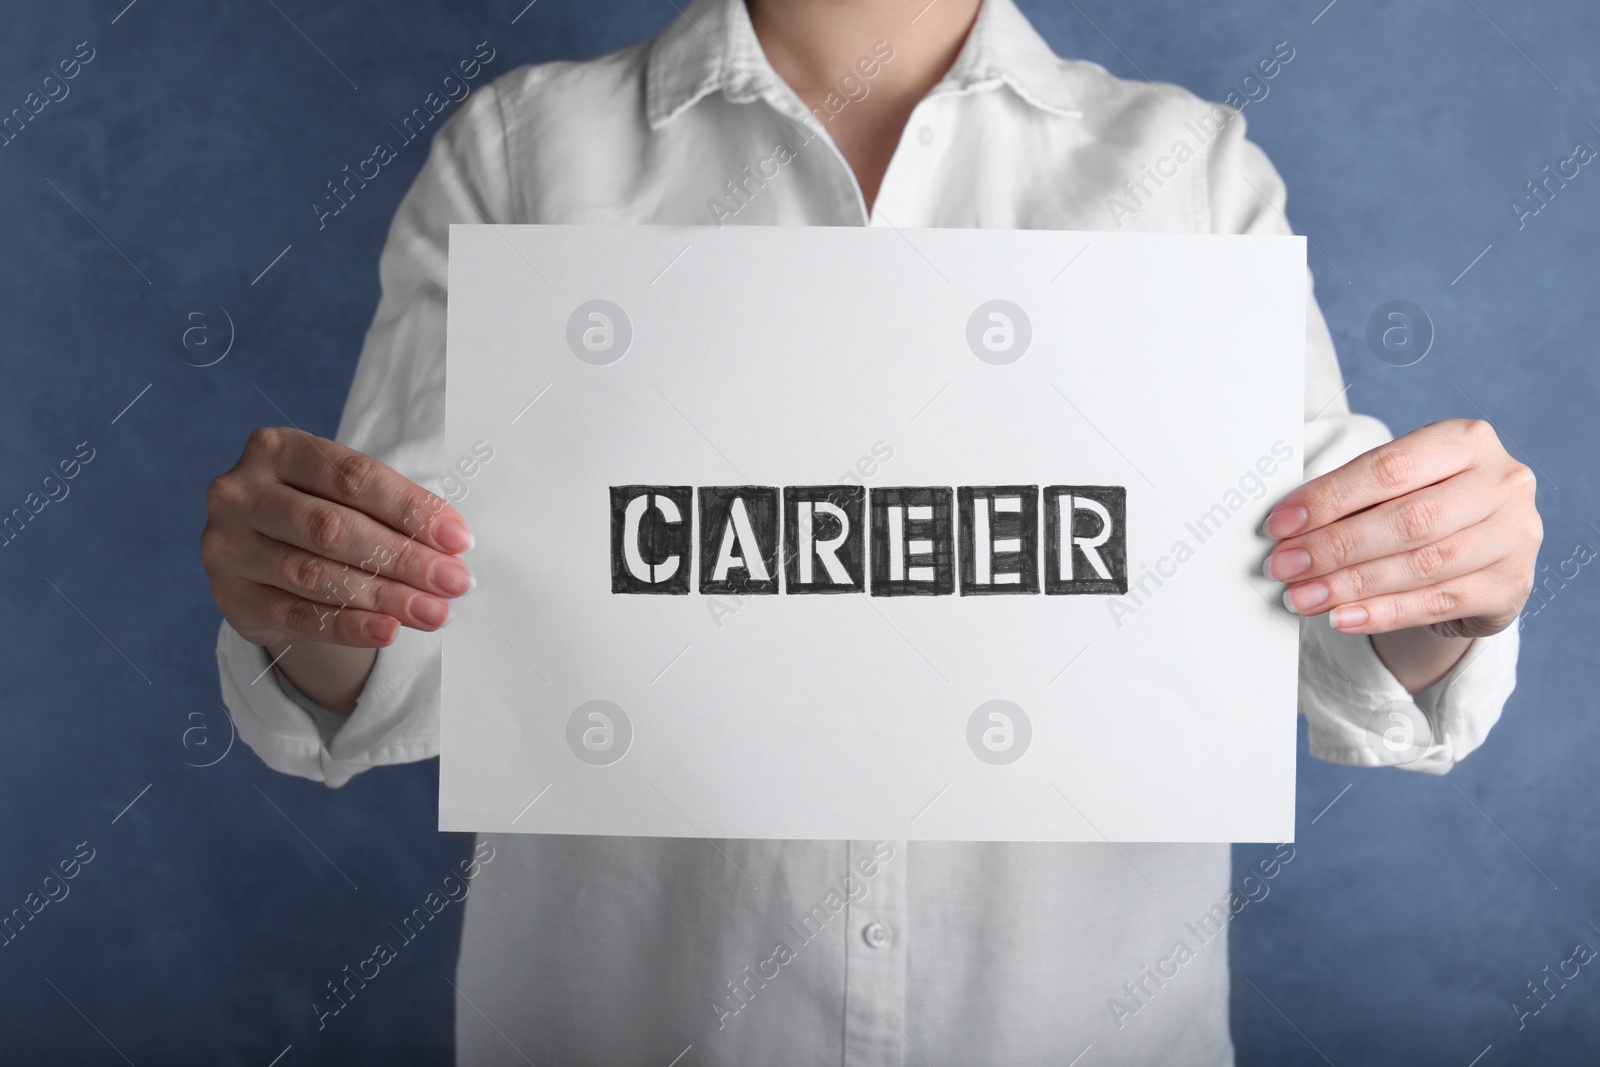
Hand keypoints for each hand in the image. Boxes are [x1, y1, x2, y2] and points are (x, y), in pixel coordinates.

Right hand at [202, 427, 473, 647]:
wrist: (265, 560)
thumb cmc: (321, 513)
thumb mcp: (350, 497)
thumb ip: (393, 512)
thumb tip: (453, 546)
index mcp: (277, 449)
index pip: (354, 478)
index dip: (411, 509)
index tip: (460, 541)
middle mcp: (242, 493)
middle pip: (334, 528)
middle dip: (403, 558)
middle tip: (454, 582)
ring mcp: (228, 546)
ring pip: (316, 575)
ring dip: (384, 597)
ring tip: (434, 612)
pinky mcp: (231, 597)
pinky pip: (297, 616)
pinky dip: (348, 626)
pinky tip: (388, 631)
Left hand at [1263, 418, 1540, 637]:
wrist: (1484, 550)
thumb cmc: (1426, 505)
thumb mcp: (1398, 486)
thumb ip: (1353, 498)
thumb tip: (1286, 531)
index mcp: (1466, 440)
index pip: (1389, 468)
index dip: (1329, 498)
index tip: (1280, 524)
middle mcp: (1501, 483)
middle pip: (1407, 520)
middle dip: (1334, 547)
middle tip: (1284, 566)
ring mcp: (1514, 535)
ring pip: (1422, 565)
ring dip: (1350, 586)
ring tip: (1302, 597)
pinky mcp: (1512, 585)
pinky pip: (1437, 603)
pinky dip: (1383, 613)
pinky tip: (1342, 618)